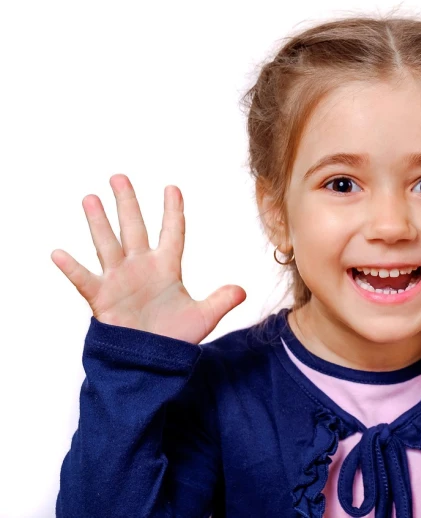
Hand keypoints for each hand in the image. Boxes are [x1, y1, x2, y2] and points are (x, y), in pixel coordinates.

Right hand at [51, 174, 245, 343]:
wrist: (152, 362)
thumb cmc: (174, 338)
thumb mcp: (204, 317)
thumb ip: (222, 300)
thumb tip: (242, 291)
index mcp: (166, 267)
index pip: (171, 233)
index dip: (172, 211)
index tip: (172, 188)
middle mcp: (141, 267)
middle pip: (134, 229)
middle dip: (127, 203)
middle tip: (119, 177)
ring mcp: (119, 280)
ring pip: (108, 245)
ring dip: (99, 222)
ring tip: (90, 198)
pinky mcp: (102, 298)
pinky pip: (85, 280)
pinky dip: (72, 268)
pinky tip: (59, 253)